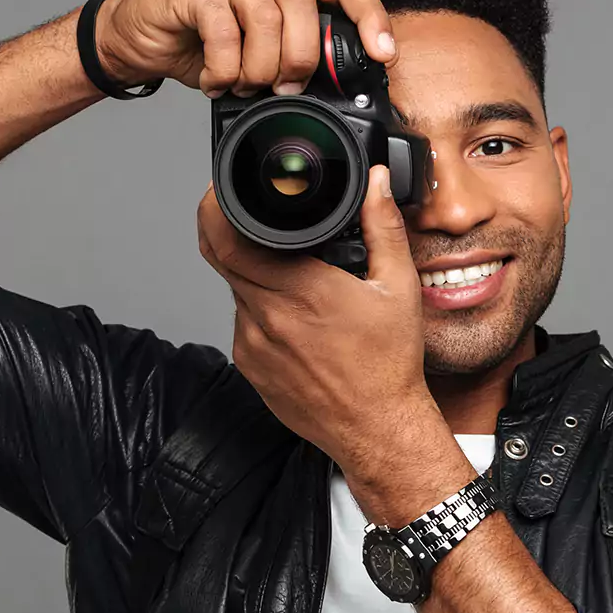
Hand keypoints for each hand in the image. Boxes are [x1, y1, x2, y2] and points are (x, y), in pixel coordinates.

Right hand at [93, 0, 398, 95]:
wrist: (142, 37)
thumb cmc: (204, 43)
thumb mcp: (260, 51)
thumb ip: (293, 53)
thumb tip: (333, 87)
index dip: (370, 15)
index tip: (384, 54)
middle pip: (305, 6)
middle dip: (300, 60)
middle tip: (284, 88)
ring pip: (267, 21)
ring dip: (258, 69)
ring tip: (242, 85)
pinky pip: (225, 35)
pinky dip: (223, 71)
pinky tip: (215, 81)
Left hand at [197, 162, 438, 472]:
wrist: (377, 430)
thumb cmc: (388, 366)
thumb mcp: (399, 288)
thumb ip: (383, 226)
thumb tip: (378, 182)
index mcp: (299, 291)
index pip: (226, 239)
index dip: (214, 208)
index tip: (222, 192)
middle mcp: (265, 318)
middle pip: (222, 258)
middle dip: (233, 233)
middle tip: (256, 221)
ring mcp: (251, 346)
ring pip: (236, 291)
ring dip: (255, 275)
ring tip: (296, 280)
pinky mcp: (248, 368)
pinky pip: (243, 323)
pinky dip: (261, 310)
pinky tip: (295, 318)